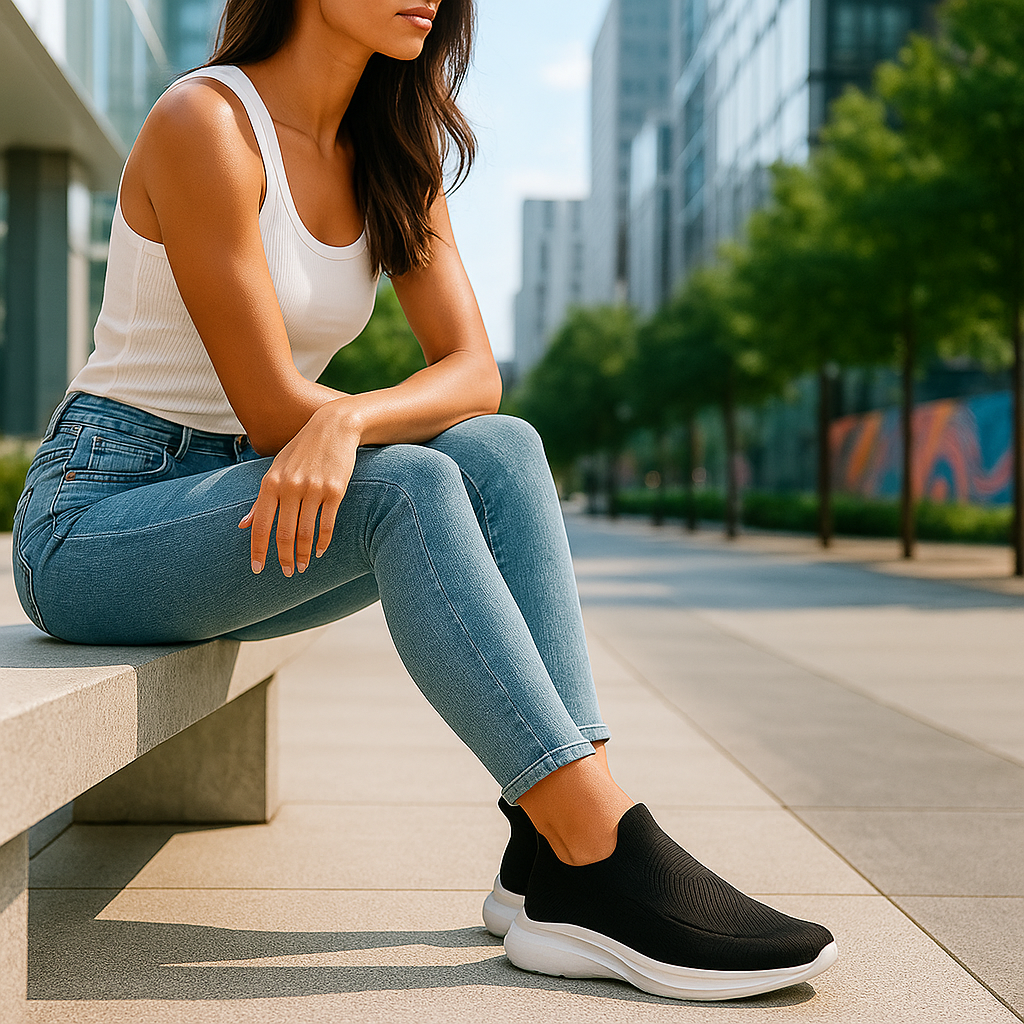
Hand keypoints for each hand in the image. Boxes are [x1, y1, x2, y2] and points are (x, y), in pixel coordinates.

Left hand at [238, 402, 359, 575]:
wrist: (334, 427)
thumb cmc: (302, 450)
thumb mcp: (277, 469)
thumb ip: (261, 499)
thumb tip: (243, 524)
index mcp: (271, 483)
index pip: (261, 525)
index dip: (259, 550)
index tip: (257, 570)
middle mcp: (290, 487)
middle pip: (284, 533)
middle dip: (283, 558)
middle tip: (286, 573)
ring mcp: (313, 489)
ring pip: (306, 532)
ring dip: (303, 554)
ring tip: (303, 566)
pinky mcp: (335, 490)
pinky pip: (327, 524)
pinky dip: (323, 542)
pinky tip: (320, 551)